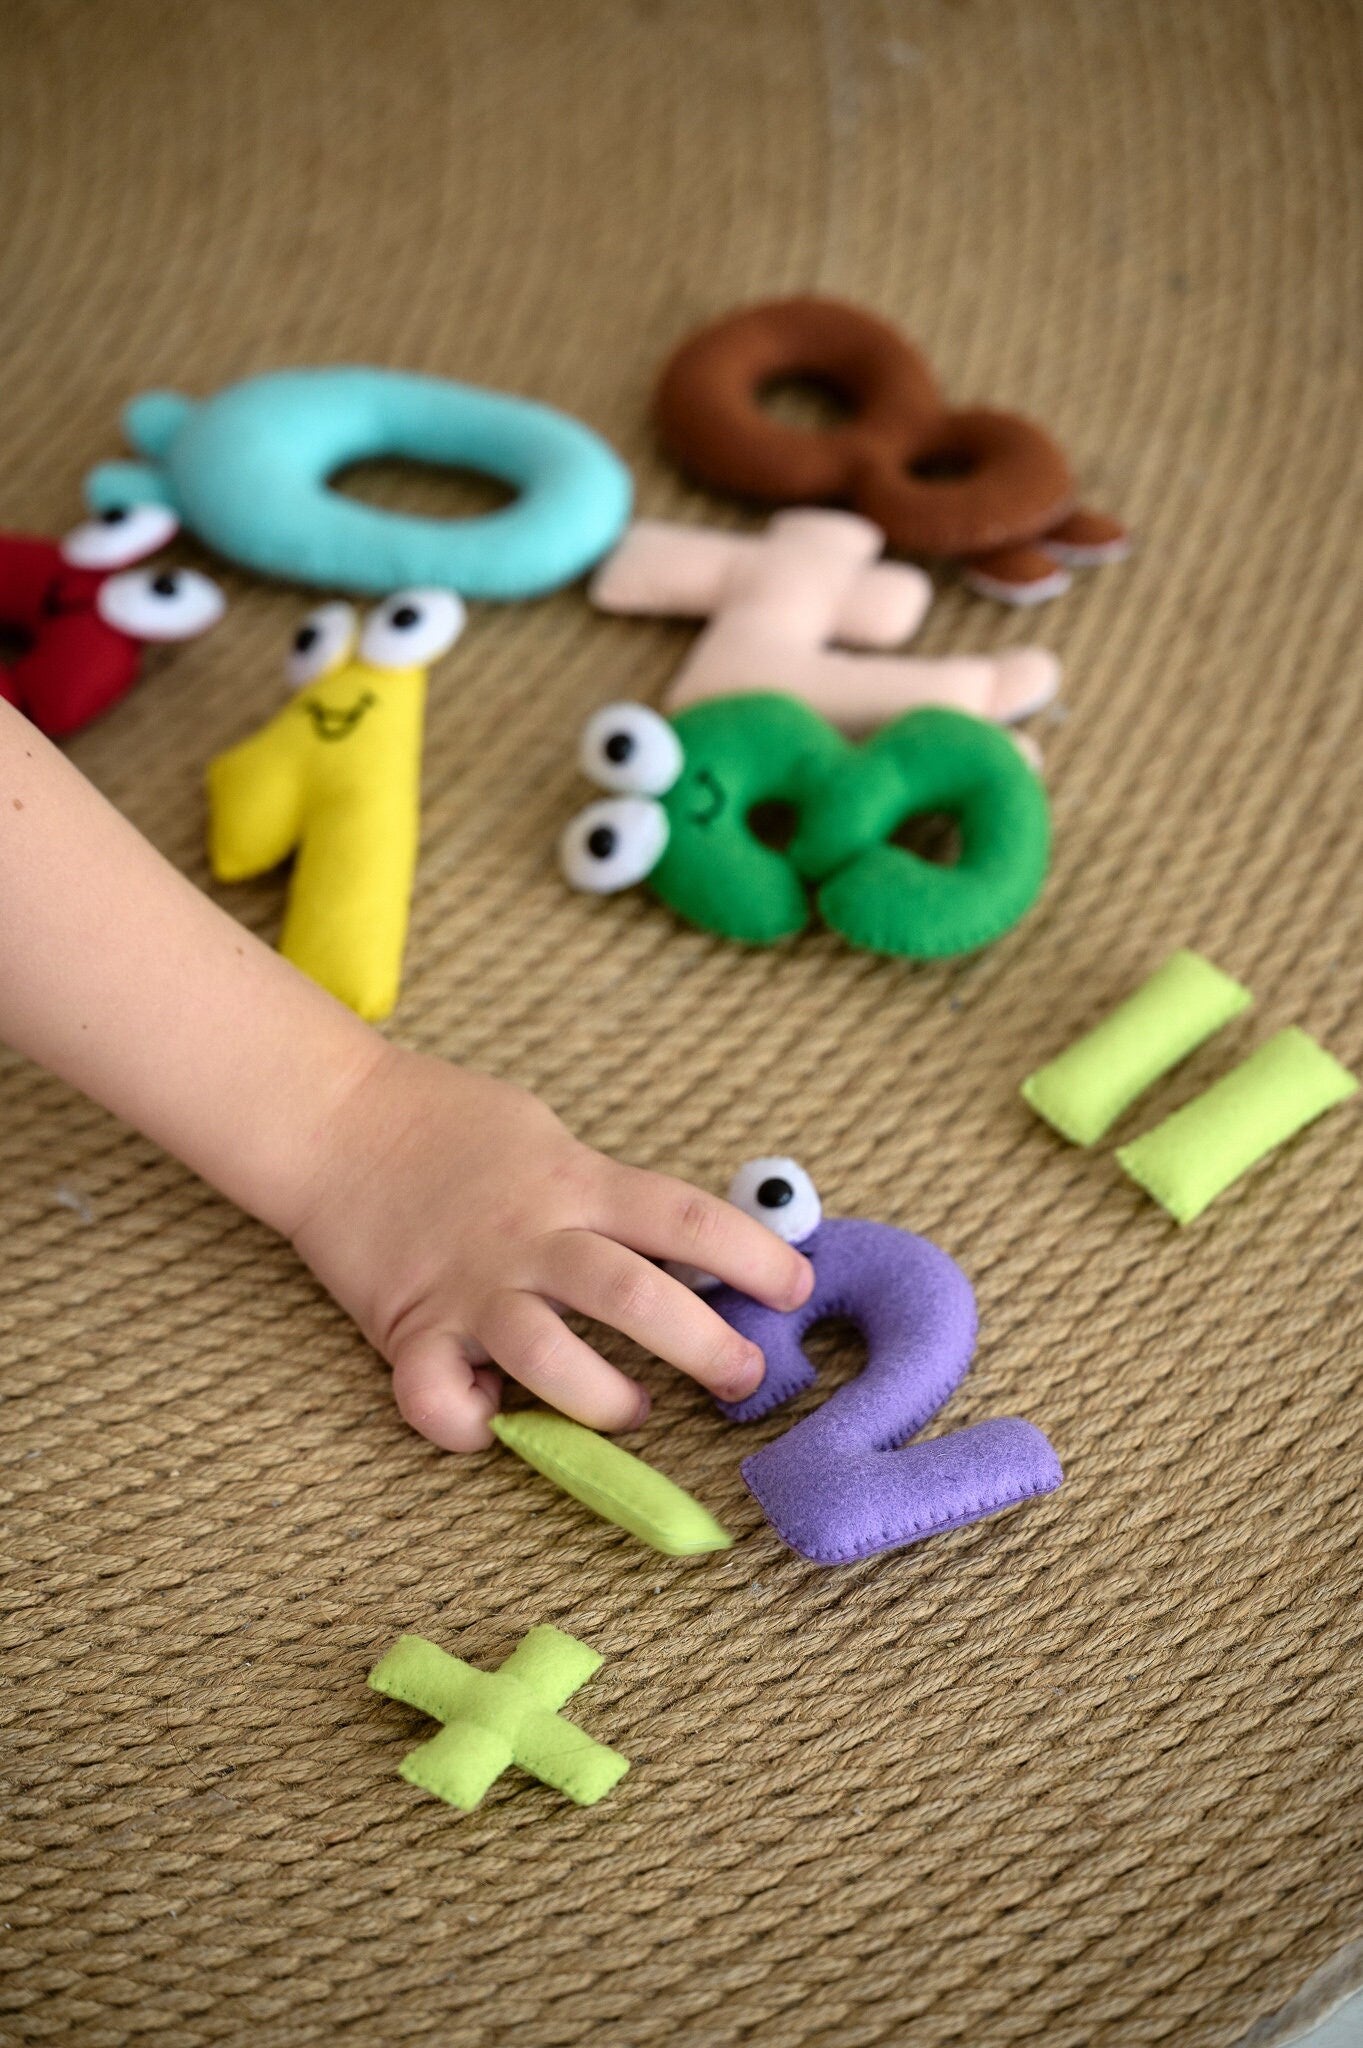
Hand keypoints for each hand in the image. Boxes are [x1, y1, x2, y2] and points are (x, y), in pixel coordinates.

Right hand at [288, 1045, 813, 1451]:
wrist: (333, 1119)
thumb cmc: (448, 1122)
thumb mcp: (545, 1135)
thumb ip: (602, 1189)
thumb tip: (681, 1239)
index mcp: (572, 1181)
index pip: (684, 1217)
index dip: (754, 1257)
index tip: (797, 1291)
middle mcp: (530, 1237)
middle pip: (636, 1296)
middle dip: (706, 1347)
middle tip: (745, 1378)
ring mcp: (468, 1287)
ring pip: (551, 1360)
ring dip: (606, 1400)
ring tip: (632, 1410)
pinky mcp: (407, 1328)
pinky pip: (439, 1400)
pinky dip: (469, 1426)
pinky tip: (493, 1422)